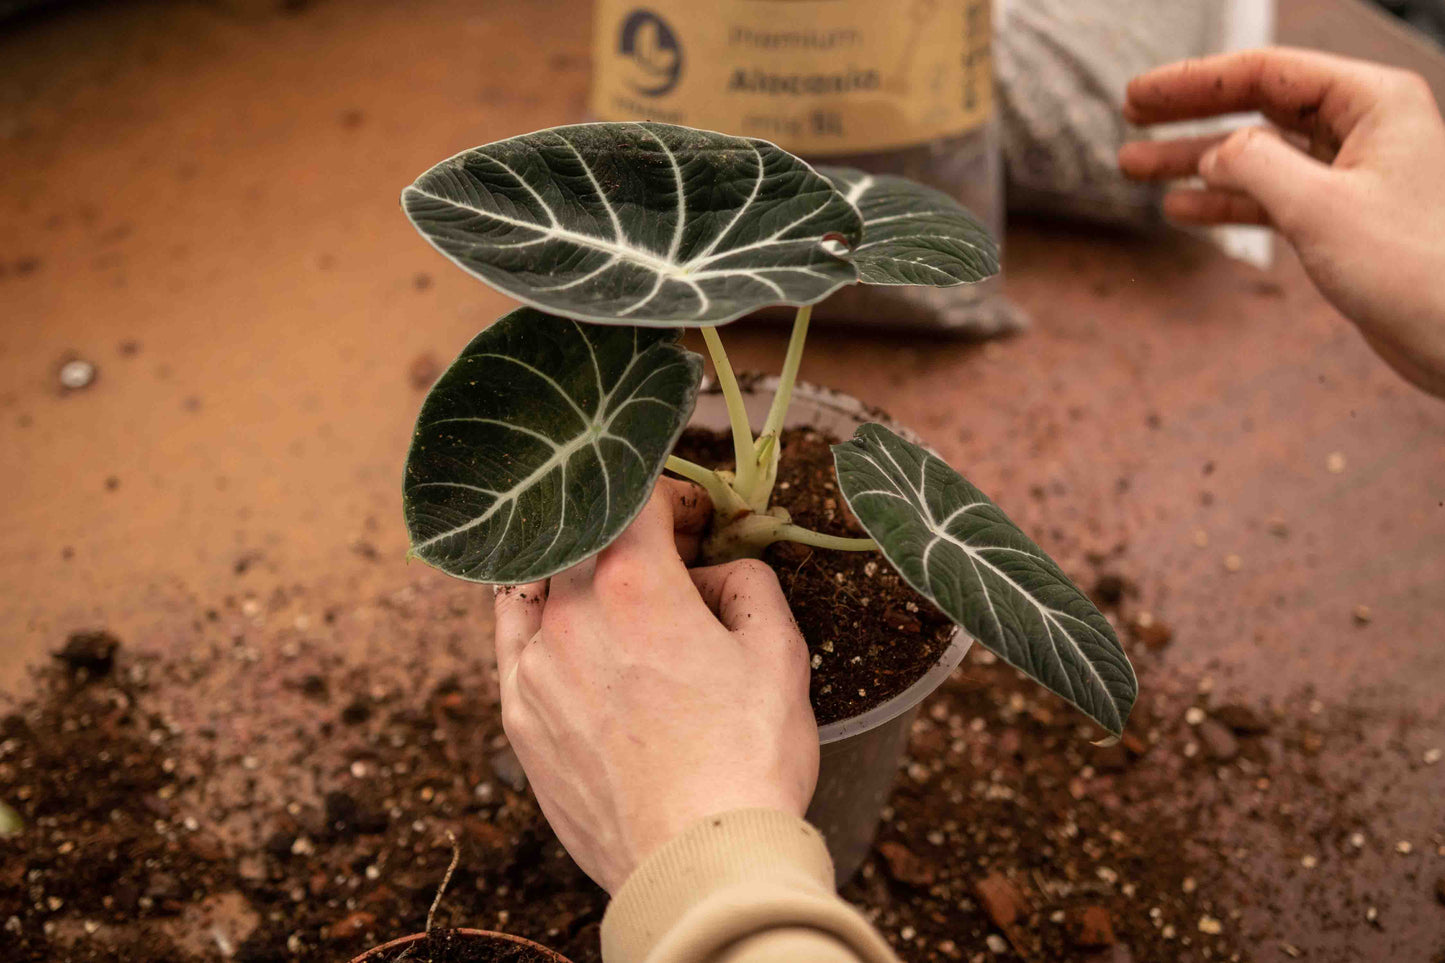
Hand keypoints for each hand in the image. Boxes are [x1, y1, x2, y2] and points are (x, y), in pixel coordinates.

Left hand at [492, 478, 817, 892]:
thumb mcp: (779, 653)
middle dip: (634, 532)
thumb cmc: (748, 759)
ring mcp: (535, 663)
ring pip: (545, 580)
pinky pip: (514, 637)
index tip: (701, 519)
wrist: (696, 862)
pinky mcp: (518, 713)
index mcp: (634, 583)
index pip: (638, 495)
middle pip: (590, 533)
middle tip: (674, 559)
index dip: (676, 494)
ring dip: (585, 571)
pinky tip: (567, 627)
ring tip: (622, 597)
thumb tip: (714, 571)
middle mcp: (570, 611)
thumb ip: (747, 583)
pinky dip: (541, 616)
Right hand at [1118, 48, 1444, 397]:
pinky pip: (1271, 195)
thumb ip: (1257, 166)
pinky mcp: (1343, 217)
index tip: (1139, 95)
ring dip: (1196, 161)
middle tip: (1132, 119)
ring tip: (1137, 167)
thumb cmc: (1418, 269)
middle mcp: (1365, 128)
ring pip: (1258, 153)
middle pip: (1258, 105)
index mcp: (1373, 102)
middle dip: (1190, 115)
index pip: (1267, 72)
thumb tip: (1214, 150)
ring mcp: (1352, 173)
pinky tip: (1181, 207)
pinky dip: (1225, 200)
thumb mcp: (1322, 207)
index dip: (1195, 83)